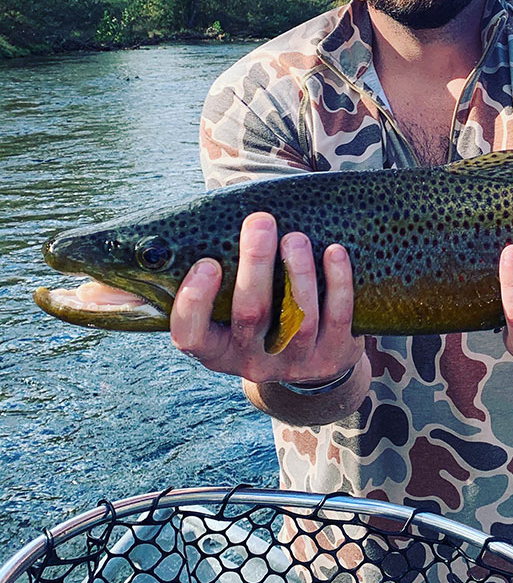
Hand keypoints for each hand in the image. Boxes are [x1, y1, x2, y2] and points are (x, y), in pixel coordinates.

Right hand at [170, 212, 363, 384]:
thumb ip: (187, 283)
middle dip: (255, 264)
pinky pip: (338, 317)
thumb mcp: (223, 310)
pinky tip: (334, 252)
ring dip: (298, 271)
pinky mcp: (333, 356)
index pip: (191, 336)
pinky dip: (337, 282)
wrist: (313, 358)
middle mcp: (252, 361)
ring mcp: (295, 361)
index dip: (194, 302)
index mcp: (215, 350)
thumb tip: (104, 275)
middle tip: (260, 220)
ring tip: (296, 236)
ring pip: (296, 317)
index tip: (206, 262)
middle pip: (250, 315)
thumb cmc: (257, 314)